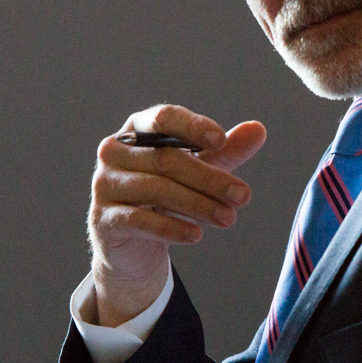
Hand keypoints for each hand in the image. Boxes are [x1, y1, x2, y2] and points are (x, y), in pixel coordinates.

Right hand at [88, 104, 265, 324]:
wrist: (133, 244)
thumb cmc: (168, 195)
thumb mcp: (201, 170)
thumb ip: (226, 151)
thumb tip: (258, 129)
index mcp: (138, 130)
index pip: (163, 118)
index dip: (192, 126)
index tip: (222, 140)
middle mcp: (115, 152)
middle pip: (166, 159)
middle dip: (209, 178)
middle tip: (243, 196)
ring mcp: (105, 184)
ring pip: (155, 189)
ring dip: (197, 204)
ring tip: (229, 218)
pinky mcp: (102, 217)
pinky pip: (139, 219)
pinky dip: (171, 227)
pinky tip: (196, 235)